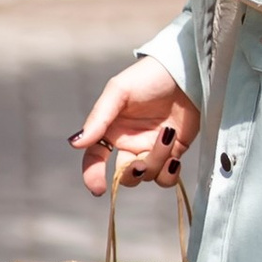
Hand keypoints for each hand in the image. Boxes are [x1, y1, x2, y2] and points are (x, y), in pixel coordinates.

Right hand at [72, 58, 200, 196]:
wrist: (185, 72)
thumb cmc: (149, 77)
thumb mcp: (118, 92)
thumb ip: (98, 119)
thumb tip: (75, 144)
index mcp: (111, 130)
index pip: (94, 158)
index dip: (92, 175)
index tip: (99, 188)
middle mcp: (129, 143)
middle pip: (124, 175)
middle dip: (131, 173)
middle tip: (140, 163)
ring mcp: (151, 149)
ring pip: (147, 175)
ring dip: (157, 161)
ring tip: (167, 135)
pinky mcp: (174, 152)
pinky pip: (166, 177)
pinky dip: (170, 173)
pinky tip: (175, 157)